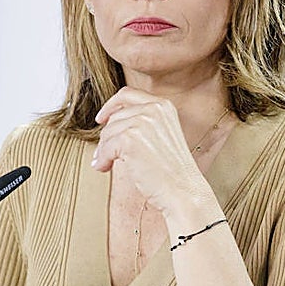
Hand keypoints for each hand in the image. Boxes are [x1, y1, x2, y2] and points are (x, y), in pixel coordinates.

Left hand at [90, 86, 208, 212]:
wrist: (182, 190)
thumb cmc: (172, 171)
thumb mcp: (162, 135)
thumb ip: (142, 123)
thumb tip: (109, 123)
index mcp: (163, 106)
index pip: (127, 94)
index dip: (110, 105)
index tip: (101, 119)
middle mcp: (153, 109)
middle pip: (114, 117)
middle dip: (106, 138)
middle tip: (104, 155)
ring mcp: (142, 123)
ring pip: (107, 133)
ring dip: (103, 151)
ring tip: (106, 164)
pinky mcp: (130, 139)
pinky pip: (105, 148)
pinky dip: (102, 160)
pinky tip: (105, 168)